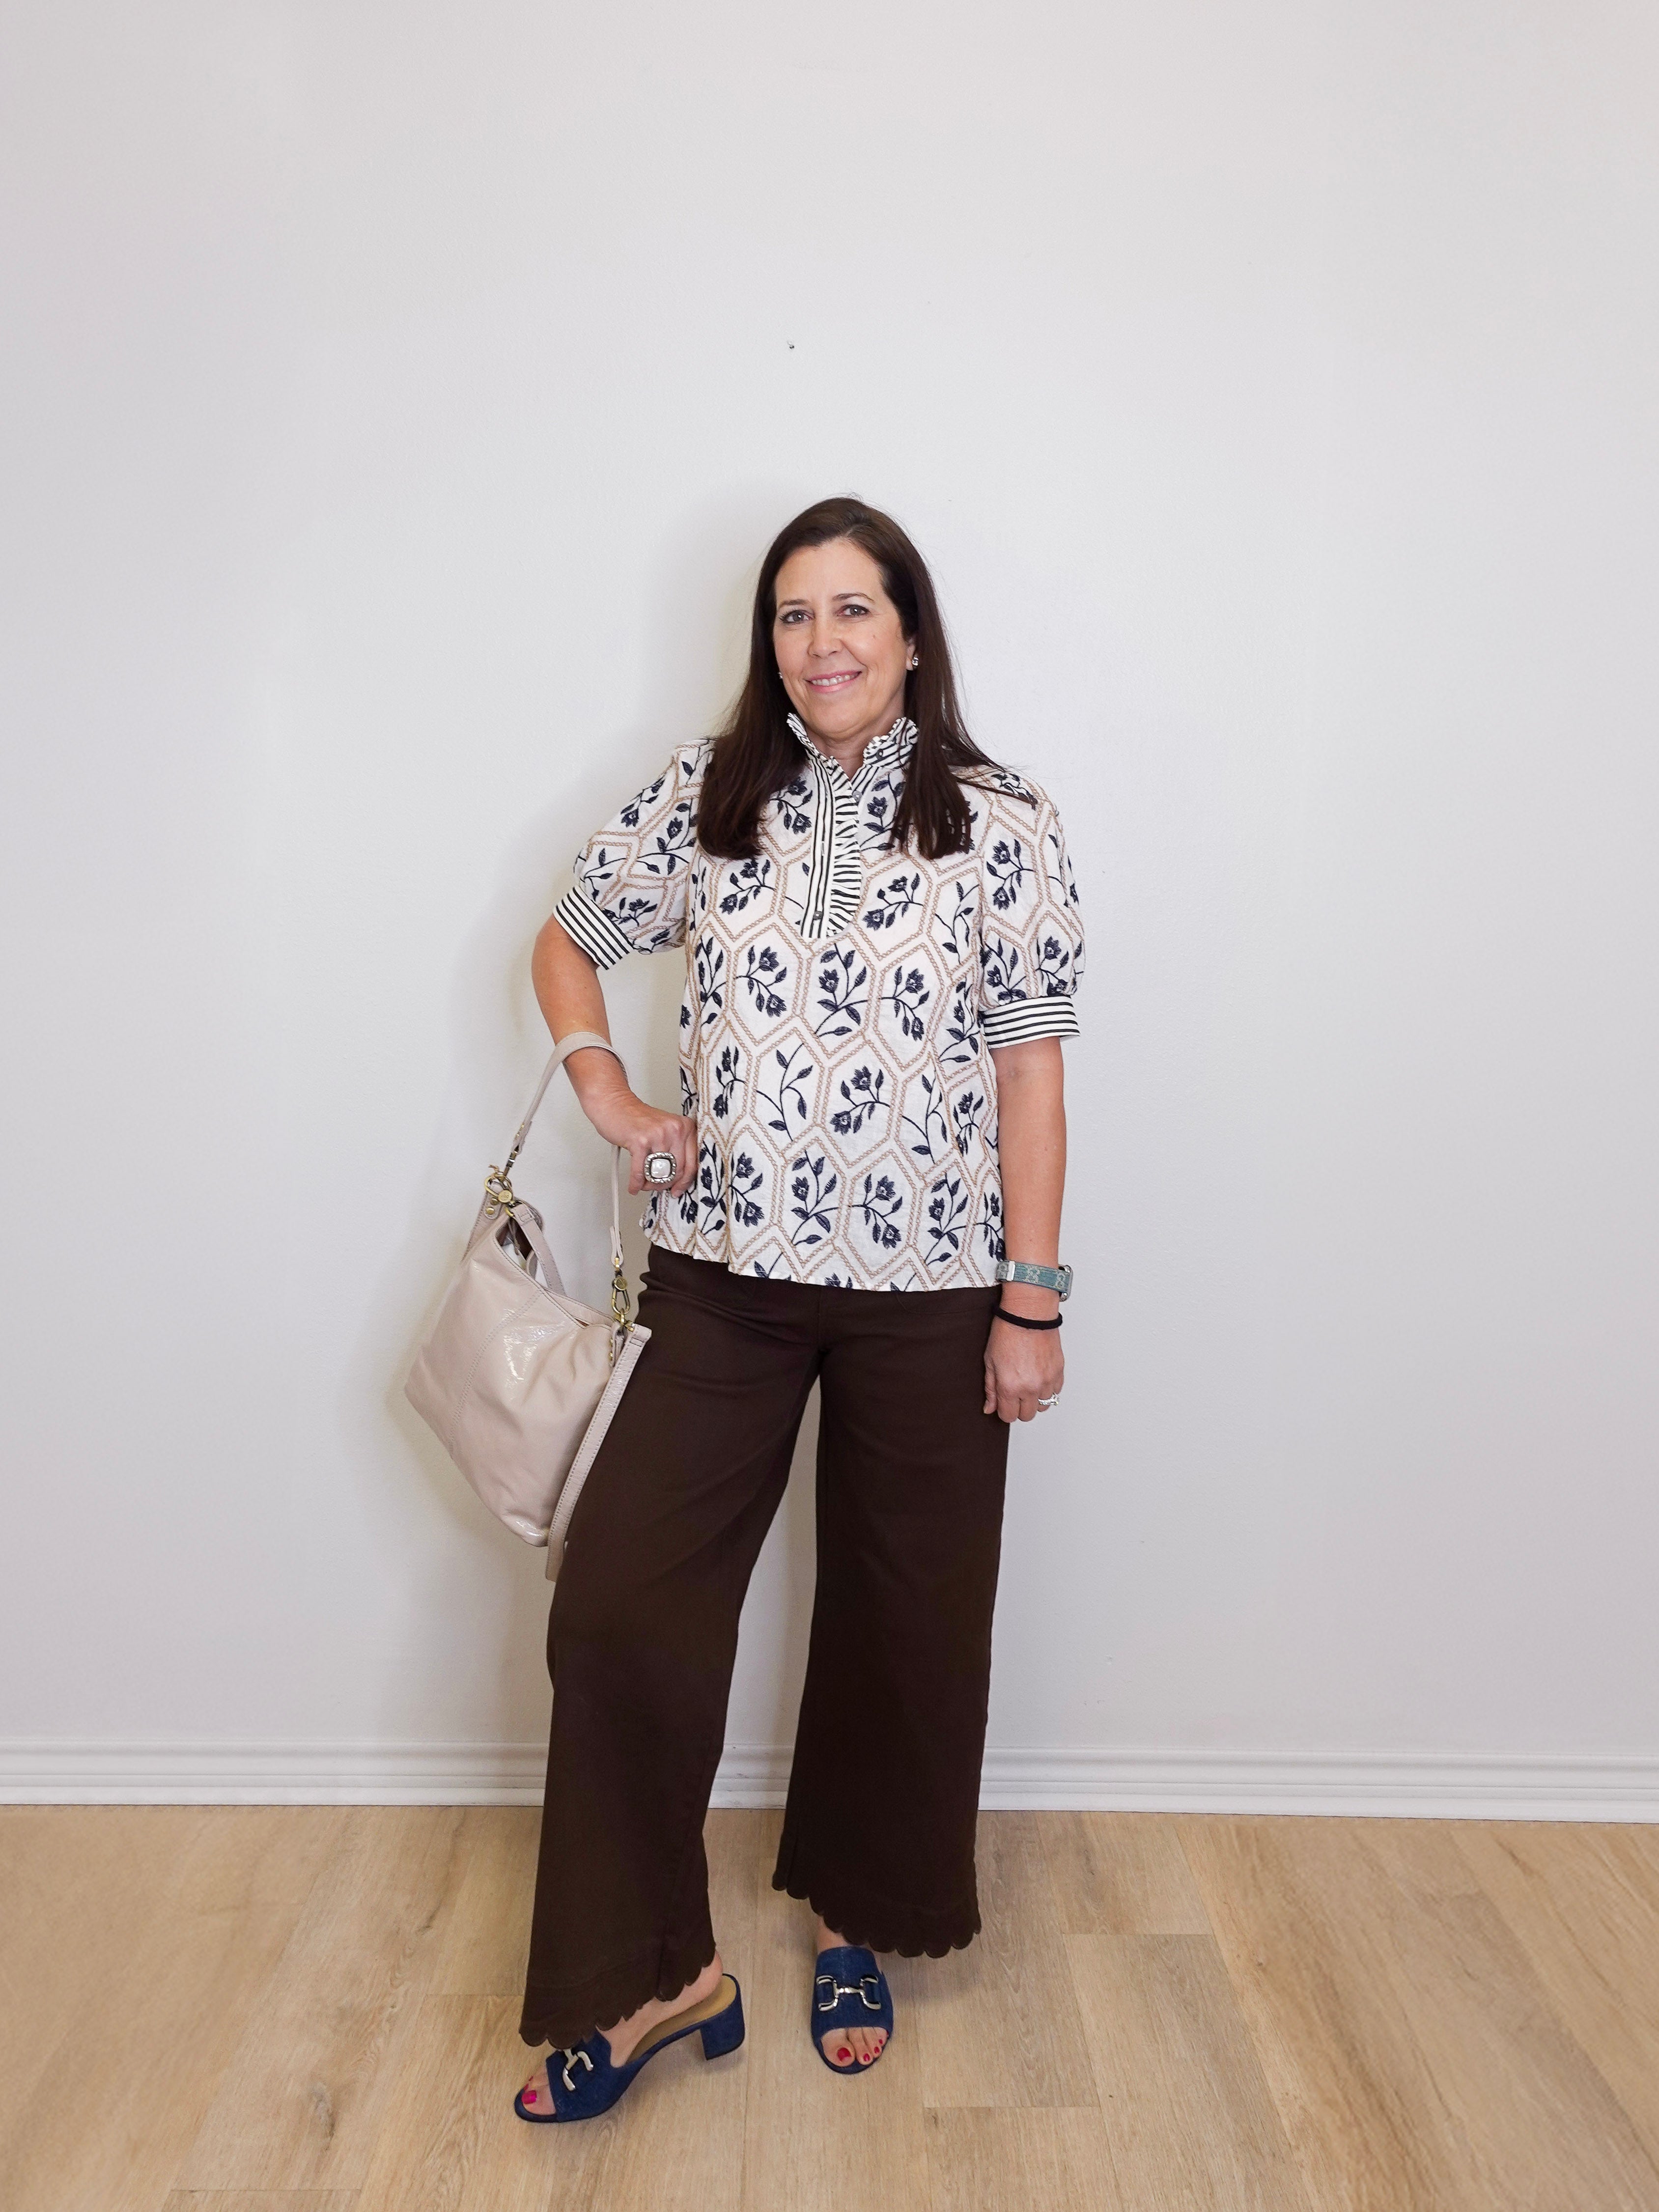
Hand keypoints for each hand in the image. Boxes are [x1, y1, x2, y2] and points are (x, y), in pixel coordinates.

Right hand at [560, 1045, 697, 1195]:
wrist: (615, 1103)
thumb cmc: (638, 1118)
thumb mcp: (665, 1130)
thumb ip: (676, 1149)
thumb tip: (677, 1179)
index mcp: (685, 1127)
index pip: (692, 1162)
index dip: (685, 1181)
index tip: (678, 1190)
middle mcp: (675, 1130)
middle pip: (677, 1170)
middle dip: (665, 1184)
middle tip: (656, 1187)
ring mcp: (658, 1135)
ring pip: (659, 1173)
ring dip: (650, 1184)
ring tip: (644, 1184)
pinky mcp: (640, 1141)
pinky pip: (641, 1172)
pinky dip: (637, 1183)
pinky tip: (634, 1186)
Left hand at [983, 1310, 1064, 1423]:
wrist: (1028, 1314)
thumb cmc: (1007, 1332)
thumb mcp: (990, 1361)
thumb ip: (990, 1389)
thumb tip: (989, 1408)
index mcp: (1010, 1386)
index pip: (1009, 1416)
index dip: (1004, 1410)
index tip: (1003, 1401)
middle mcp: (1030, 1388)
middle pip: (1027, 1415)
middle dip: (1019, 1407)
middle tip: (1015, 1392)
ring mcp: (1047, 1381)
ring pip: (1043, 1406)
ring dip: (1035, 1399)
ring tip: (1028, 1382)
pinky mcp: (1059, 1372)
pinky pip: (1055, 1392)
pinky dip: (1047, 1389)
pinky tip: (1039, 1376)